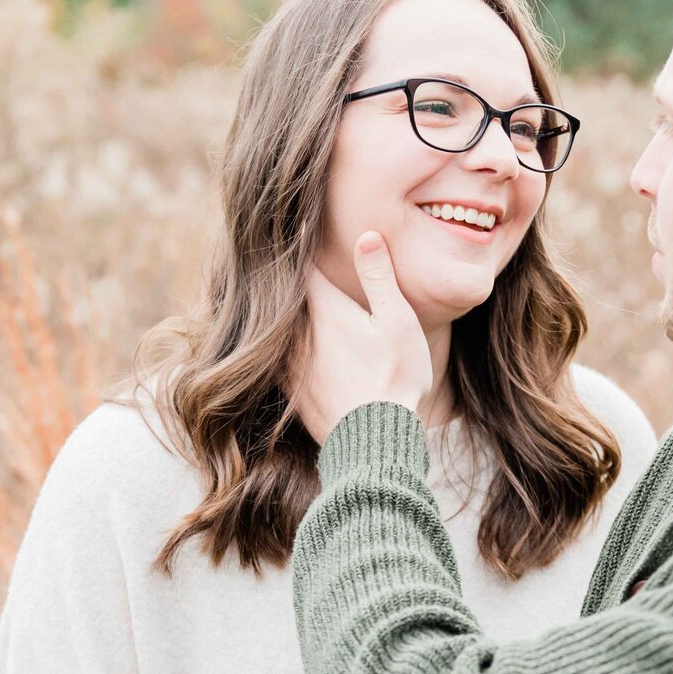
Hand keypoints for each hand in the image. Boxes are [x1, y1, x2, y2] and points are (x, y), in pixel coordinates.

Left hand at [290, 233, 431, 446]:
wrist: (375, 443)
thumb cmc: (394, 378)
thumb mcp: (397, 321)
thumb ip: (378, 277)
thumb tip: (366, 234)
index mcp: (324, 309)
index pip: (303, 267)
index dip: (301, 246)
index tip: (299, 230)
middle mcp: (298, 334)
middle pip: (284, 297)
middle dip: (285, 279)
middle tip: (280, 256)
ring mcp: (291, 366)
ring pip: (276, 329)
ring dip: (278, 315)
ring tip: (277, 299)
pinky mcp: (291, 393)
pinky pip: (274, 361)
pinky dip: (275, 349)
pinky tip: (281, 348)